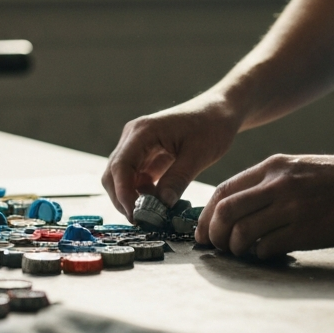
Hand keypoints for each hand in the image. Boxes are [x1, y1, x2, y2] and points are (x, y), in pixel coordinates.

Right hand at [102, 100, 240, 219]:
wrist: (220, 110)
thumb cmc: (212, 125)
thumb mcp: (199, 155)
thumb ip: (178, 179)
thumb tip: (161, 206)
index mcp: (143, 131)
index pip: (120, 166)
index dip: (123, 193)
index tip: (135, 215)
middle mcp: (133, 136)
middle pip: (113, 173)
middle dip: (123, 199)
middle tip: (142, 221)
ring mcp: (137, 145)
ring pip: (121, 177)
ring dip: (131, 197)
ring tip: (152, 215)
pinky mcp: (145, 153)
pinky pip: (135, 177)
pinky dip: (142, 193)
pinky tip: (158, 203)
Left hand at [195, 152, 333, 259]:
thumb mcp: (301, 167)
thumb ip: (272, 182)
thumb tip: (245, 206)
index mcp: (273, 166)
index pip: (224, 190)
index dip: (206, 214)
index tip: (204, 231)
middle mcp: (277, 184)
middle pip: (224, 212)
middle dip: (213, 234)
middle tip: (216, 248)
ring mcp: (291, 206)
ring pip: (241, 231)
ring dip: (235, 248)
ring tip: (242, 253)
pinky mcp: (307, 230)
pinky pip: (267, 247)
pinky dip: (260, 255)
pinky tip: (268, 255)